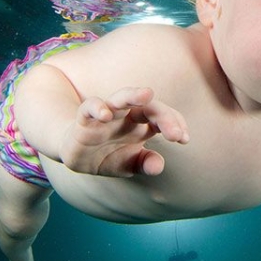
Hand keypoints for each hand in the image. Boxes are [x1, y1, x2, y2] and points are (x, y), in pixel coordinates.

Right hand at [59, 87, 188, 176]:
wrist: (76, 154)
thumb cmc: (107, 155)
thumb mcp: (128, 164)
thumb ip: (144, 163)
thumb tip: (158, 166)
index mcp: (141, 125)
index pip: (162, 118)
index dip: (175, 124)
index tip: (184, 139)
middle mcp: (127, 116)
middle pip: (149, 108)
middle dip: (164, 116)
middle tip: (176, 134)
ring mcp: (106, 115)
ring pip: (121, 98)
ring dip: (132, 96)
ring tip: (146, 93)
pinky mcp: (84, 118)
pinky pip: (90, 107)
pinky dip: (97, 107)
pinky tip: (105, 114)